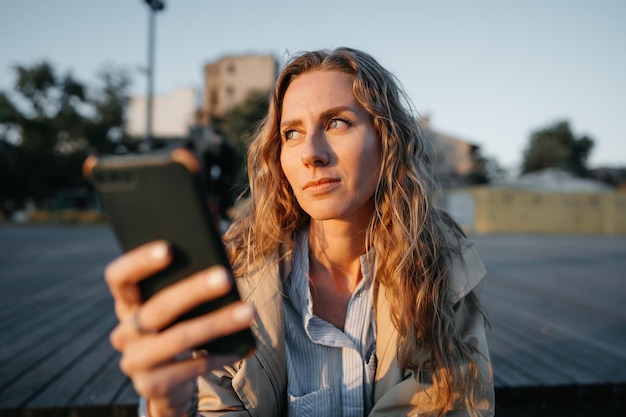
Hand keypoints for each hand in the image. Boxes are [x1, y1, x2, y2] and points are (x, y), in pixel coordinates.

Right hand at [105, 240, 254, 416]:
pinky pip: (191, 369)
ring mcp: (135, 361)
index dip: (139, 262)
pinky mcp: (151, 386)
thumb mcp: (177, 302)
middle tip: (225, 277)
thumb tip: (215, 231)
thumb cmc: (177, 327)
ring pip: (179, 338)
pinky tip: (243, 347)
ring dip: (217, 323)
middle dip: (194, 290)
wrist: (167, 383)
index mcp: (127, 303)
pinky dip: (220, 355)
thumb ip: (189, 269)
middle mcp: (124, 332)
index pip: (119, 277)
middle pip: (158, 308)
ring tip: (249, 311)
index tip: (169, 248)